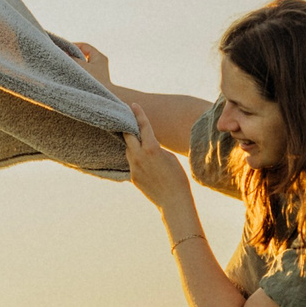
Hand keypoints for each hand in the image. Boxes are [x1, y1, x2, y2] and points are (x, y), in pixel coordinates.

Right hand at [62, 39, 111, 88]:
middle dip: (72, 56)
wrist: (104, 98)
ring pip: (82, 64)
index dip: (72, 46)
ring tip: (64, 66)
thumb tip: (62, 53)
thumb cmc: (95, 82)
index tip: (62, 49)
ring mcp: (98, 72)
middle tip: (61, 57)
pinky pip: (83, 72)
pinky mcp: (94, 80)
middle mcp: (99, 63)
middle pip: (83, 55)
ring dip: (74, 65)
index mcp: (99, 57)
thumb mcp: (82, 67)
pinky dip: (77, 72)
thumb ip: (72, 59)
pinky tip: (69, 75)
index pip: (84, 46)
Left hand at [121, 98, 194, 214]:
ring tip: (143, 147)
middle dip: (129, 129)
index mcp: (151, 148)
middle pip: (128, 136)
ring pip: (129, 151)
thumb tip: (148, 145)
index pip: (143, 126)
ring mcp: (134, 167)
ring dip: (133, 146)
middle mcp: (139, 156)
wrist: (173, 201)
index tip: (133, 105)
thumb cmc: (177, 178)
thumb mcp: (170, 157)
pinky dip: (137, 160)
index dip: (138, 114)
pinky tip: (147, 165)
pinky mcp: (132, 177)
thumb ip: (156, 148)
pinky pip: (132, 163)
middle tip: (128, 122)